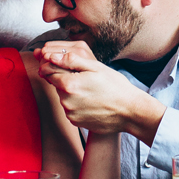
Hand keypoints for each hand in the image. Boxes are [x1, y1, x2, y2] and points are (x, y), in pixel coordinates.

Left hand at [36, 41, 164, 143]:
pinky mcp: (75, 122)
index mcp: (69, 84)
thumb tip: (51, 56)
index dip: (53, 65)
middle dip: (66, 78)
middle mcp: (66, 101)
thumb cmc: (115, 86)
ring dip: (71, 91)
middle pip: (56, 84)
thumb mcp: (95, 67)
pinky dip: (77, 103)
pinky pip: (70, 108)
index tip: (63, 64)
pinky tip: (92, 101)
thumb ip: (70, 60)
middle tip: (86, 78)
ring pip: (63, 96)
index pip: (48, 71)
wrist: (129, 112)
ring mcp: (70, 113)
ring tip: (91, 90)